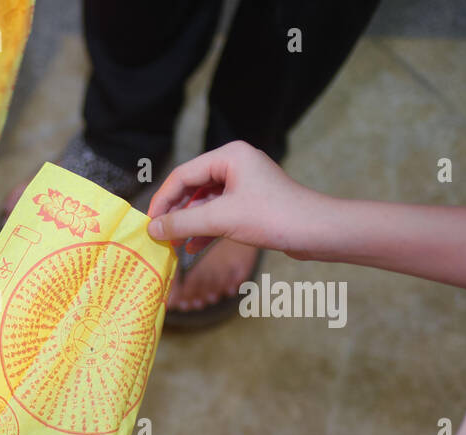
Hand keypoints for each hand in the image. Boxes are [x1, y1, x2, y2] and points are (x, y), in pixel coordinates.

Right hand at [147, 141, 331, 256]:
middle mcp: (236, 164)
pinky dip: (205, 229)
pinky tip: (192, 247)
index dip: (162, 200)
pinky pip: (218, 213)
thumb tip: (152, 228)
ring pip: (204, 202)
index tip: (148, 223)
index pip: (182, 175)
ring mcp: (244, 184)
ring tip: (173, 244)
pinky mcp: (251, 203)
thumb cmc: (273, 217)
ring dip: (188, 224)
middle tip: (158, 234)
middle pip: (192, 187)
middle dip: (175, 213)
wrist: (316, 231)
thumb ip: (182, 223)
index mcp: (229, 156)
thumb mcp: (220, 219)